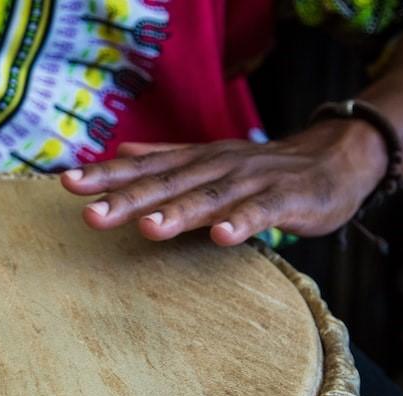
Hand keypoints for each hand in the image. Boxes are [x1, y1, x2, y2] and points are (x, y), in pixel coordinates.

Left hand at [59, 120, 387, 245]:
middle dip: (128, 199)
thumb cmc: (263, 168)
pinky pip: (261, 212)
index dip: (106, 175)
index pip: (144, 167)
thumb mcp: (210, 159)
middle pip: (167, 184)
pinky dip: (242, 222)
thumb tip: (120, 151)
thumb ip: (166, 157)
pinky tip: (222, 237)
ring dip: (177, 212)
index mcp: (195, 160)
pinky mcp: (285, 198)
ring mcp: (250, 181)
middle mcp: (216, 166)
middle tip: (92, 215)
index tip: (68, 184)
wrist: (334, 158)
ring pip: (209, 197)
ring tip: (147, 228)